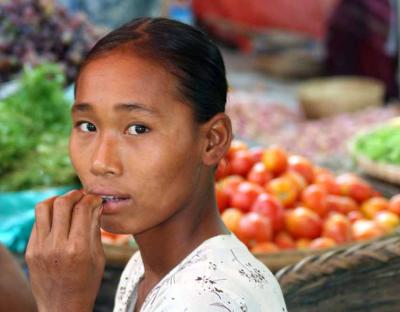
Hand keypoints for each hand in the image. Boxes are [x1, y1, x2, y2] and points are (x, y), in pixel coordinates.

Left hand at [25, 190, 104, 311]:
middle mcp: (57, 246)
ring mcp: (40, 248)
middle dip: (75, 194)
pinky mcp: (30, 251)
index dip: (91, 198)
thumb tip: (95, 205)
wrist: (63, 307)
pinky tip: (59, 219)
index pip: (83, 209)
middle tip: (82, 196)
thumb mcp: (98, 257)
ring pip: (44, 207)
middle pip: (62, 203)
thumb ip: (95, 229)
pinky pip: (38, 223)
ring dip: (58, 200)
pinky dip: (49, 215)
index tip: (96, 198)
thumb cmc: (87, 283)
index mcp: (78, 248)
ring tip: (67, 203)